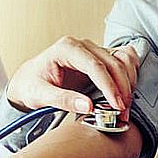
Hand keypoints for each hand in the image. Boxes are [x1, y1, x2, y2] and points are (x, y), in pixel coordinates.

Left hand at [7, 37, 138, 118]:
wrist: (28, 80)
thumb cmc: (31, 85)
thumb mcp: (40, 95)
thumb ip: (63, 100)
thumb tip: (88, 106)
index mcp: (66, 49)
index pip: (95, 65)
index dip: (109, 86)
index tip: (116, 104)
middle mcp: (82, 46)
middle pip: (113, 62)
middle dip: (121, 88)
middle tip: (123, 111)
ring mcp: (93, 50)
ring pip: (122, 60)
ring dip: (128, 82)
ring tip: (124, 106)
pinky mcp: (99, 59)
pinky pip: (123, 60)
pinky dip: (129, 75)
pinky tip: (125, 92)